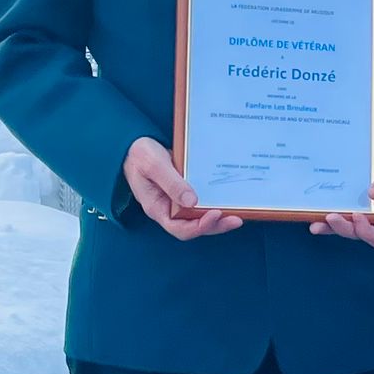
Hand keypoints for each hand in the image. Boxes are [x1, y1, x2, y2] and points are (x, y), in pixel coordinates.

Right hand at [123, 136, 242, 239]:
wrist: (134, 145)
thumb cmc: (140, 154)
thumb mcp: (154, 165)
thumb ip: (171, 183)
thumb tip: (192, 202)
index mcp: (157, 207)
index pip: (179, 228)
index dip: (199, 226)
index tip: (215, 214)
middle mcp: (168, 209)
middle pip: (193, 227)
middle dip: (215, 225)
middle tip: (236, 219)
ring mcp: (176, 202)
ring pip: (199, 217)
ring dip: (218, 218)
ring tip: (238, 214)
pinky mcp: (184, 192)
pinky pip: (201, 203)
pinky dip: (215, 204)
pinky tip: (229, 200)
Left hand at [310, 151, 373, 247]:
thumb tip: (373, 193)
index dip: (367, 231)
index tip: (358, 215)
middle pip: (358, 234)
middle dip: (344, 228)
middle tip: (331, 216)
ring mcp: (358, 215)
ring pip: (344, 229)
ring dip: (330, 228)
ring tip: (317, 223)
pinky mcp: (345, 209)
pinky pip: (334, 221)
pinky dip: (323, 221)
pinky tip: (313, 219)